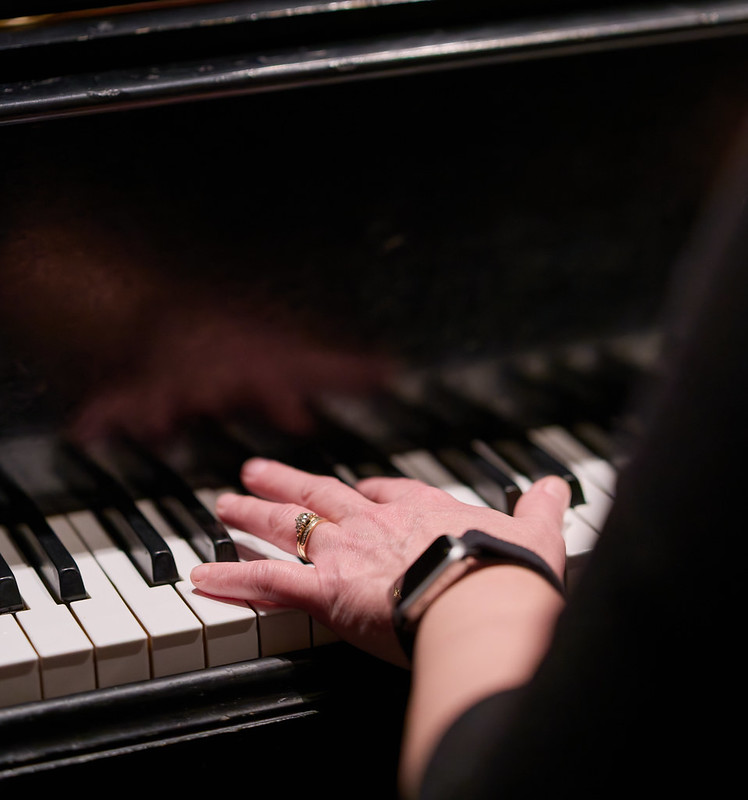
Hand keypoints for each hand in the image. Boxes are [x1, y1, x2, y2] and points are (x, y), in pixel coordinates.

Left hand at [191, 458, 569, 665]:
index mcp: (420, 510)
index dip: (361, 490)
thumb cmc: (507, 569)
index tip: (349, 489)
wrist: (485, 595)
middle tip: (253, 472)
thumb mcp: (534, 531)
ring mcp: (345, 554)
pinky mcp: (326, 591)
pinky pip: (269, 583)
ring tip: (221, 507)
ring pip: (287, 528)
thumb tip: (559, 488)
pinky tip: (203, 578)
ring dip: (252, 518)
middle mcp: (375, 524)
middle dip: (286, 483)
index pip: (381, 492)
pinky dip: (234, 579)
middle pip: (319, 496)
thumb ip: (540, 507)